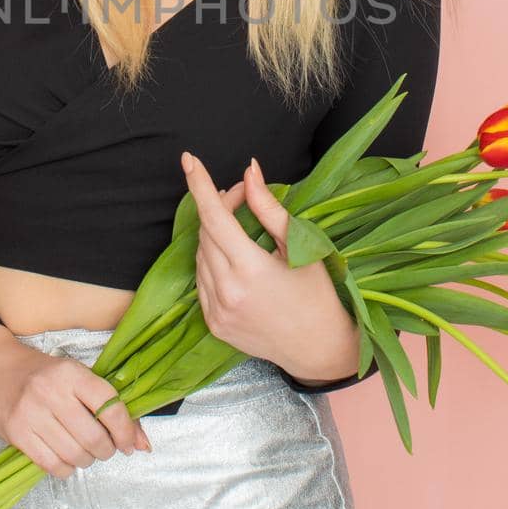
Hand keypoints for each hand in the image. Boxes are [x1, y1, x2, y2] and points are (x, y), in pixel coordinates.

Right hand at [0, 340, 151, 478]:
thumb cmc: (43, 375)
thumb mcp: (77, 378)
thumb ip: (111, 408)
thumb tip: (143, 444)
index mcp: (71, 373)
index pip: (109, 405)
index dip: (125, 430)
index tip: (129, 444)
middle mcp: (51, 392)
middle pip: (93, 437)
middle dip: (106, 450)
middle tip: (104, 448)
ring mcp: (31, 414)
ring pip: (74, 454)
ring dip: (87, 460)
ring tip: (84, 451)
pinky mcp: (17, 433)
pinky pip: (52, 465)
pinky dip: (66, 468)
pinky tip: (65, 457)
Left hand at [180, 149, 358, 378]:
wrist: (318, 348)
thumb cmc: (317, 294)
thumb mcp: (299, 246)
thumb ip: (268, 208)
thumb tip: (249, 172)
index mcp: (250, 270)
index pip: (214, 217)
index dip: (200, 185)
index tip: (189, 160)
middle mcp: (227, 292)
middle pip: (206, 233)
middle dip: (219, 207)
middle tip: (243, 196)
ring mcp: (216, 311)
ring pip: (200, 255)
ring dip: (214, 234)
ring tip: (241, 228)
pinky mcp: (213, 324)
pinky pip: (201, 280)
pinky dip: (211, 262)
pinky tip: (234, 260)